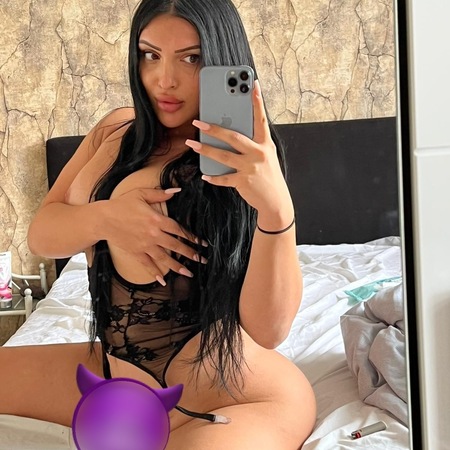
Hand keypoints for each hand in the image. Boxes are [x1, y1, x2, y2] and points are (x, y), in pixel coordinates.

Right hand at [104, 187, 206, 280]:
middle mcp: (153, 234)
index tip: (201, 242)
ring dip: (178, 266)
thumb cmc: (121, 204)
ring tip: (189, 273)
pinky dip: (155, 273)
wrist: (102, 219)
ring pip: (165, 258)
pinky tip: (163, 281)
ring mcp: (145, 245)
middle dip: (190, 253)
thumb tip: (177, 190)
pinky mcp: (136, 252)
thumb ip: (161, 193)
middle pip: (176, 245)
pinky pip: (147, 265)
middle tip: (201, 260)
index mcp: (157, 219)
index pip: (179, 230)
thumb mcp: (141, 194)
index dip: (191, 236)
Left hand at [186, 80, 293, 228]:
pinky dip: (213, 177)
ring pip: (224, 156)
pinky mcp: (244, 182)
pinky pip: (224, 178)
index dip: (257, 102)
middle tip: (198, 123)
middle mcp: (258, 154)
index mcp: (265, 144)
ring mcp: (251, 168)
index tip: (253, 85)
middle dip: (214, 129)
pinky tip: (205, 174)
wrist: (276, 202)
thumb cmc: (269, 177)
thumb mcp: (266, 157)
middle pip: (234, 137)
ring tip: (192, 144)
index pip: (261, 119)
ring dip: (206, 150)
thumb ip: (253, 145)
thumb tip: (230, 135)